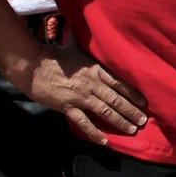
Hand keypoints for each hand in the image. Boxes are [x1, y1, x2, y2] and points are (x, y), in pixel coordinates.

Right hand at [24, 46, 147, 145]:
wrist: (31, 65)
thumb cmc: (52, 55)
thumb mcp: (75, 49)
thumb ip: (87, 49)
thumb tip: (90, 35)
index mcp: (95, 69)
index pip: (119, 83)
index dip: (133, 93)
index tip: (144, 101)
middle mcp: (91, 84)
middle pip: (116, 98)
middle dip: (131, 110)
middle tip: (144, 120)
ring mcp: (80, 96)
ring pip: (105, 111)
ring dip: (120, 121)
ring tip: (132, 129)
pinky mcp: (67, 107)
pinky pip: (84, 122)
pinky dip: (94, 132)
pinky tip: (104, 140)